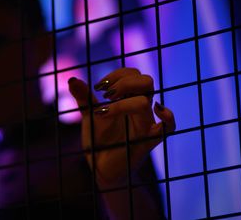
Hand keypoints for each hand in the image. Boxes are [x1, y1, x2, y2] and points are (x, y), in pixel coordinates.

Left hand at [68, 68, 174, 185]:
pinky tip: (157, 109)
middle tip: (106, 94)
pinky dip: (168, 117)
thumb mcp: (89, 115)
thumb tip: (72, 79)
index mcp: (129, 99)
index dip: (117, 74)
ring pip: (146, 101)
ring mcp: (145, 124)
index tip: (98, 87)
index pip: (133, 74)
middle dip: (124, 82)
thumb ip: (84, 98)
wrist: (100, 167)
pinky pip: (169, 127)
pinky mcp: (147, 141)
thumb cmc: (99, 140)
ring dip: (123, 101)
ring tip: (104, 109)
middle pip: (146, 81)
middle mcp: (141, 109)